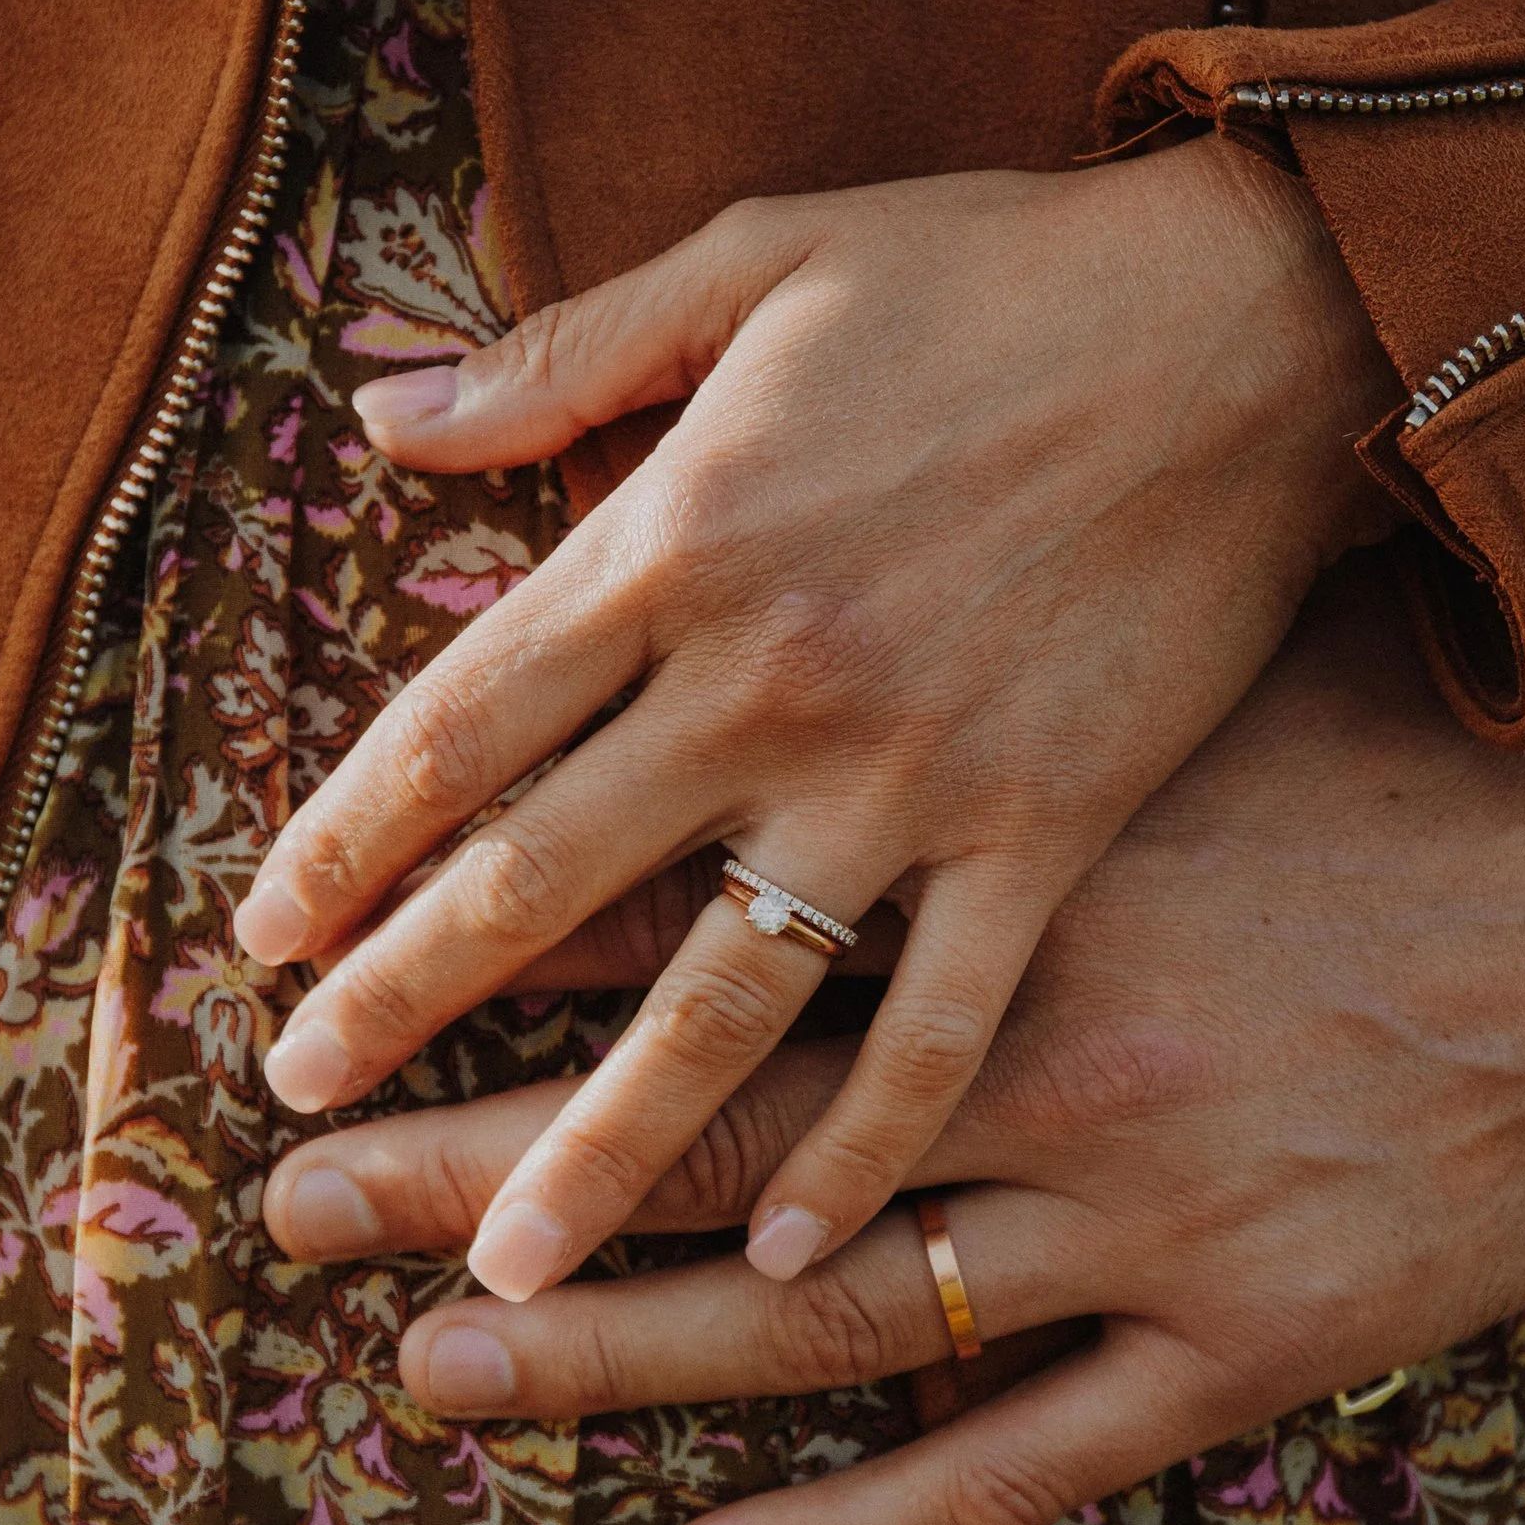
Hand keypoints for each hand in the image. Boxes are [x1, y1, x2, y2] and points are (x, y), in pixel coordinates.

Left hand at [234, 139, 1394, 1305]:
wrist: (1263, 318)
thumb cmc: (1004, 273)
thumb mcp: (761, 256)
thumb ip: (564, 352)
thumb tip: (379, 413)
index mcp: (679, 533)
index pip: (458, 719)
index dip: (345, 838)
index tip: (262, 943)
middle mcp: (766, 676)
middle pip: (543, 877)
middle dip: (404, 1004)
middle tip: (297, 1111)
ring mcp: (909, 774)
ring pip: (716, 995)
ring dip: (598, 1141)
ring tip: (502, 1267)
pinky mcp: (1048, 836)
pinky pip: (938, 1023)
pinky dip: (866, 1143)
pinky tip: (790, 1249)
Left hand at [261, 569, 1524, 1524]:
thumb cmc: (1392, 717)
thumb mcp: (1180, 634)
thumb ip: (866, 548)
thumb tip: (498, 433)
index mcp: (990, 853)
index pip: (662, 910)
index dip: (466, 960)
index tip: (303, 992)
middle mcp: (1029, 1036)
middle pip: (691, 1111)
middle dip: (471, 1164)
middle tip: (284, 1214)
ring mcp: (1132, 1207)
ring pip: (817, 1309)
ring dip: (609, 1343)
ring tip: (429, 1372)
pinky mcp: (1245, 1340)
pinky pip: (1014, 1463)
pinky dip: (857, 1523)